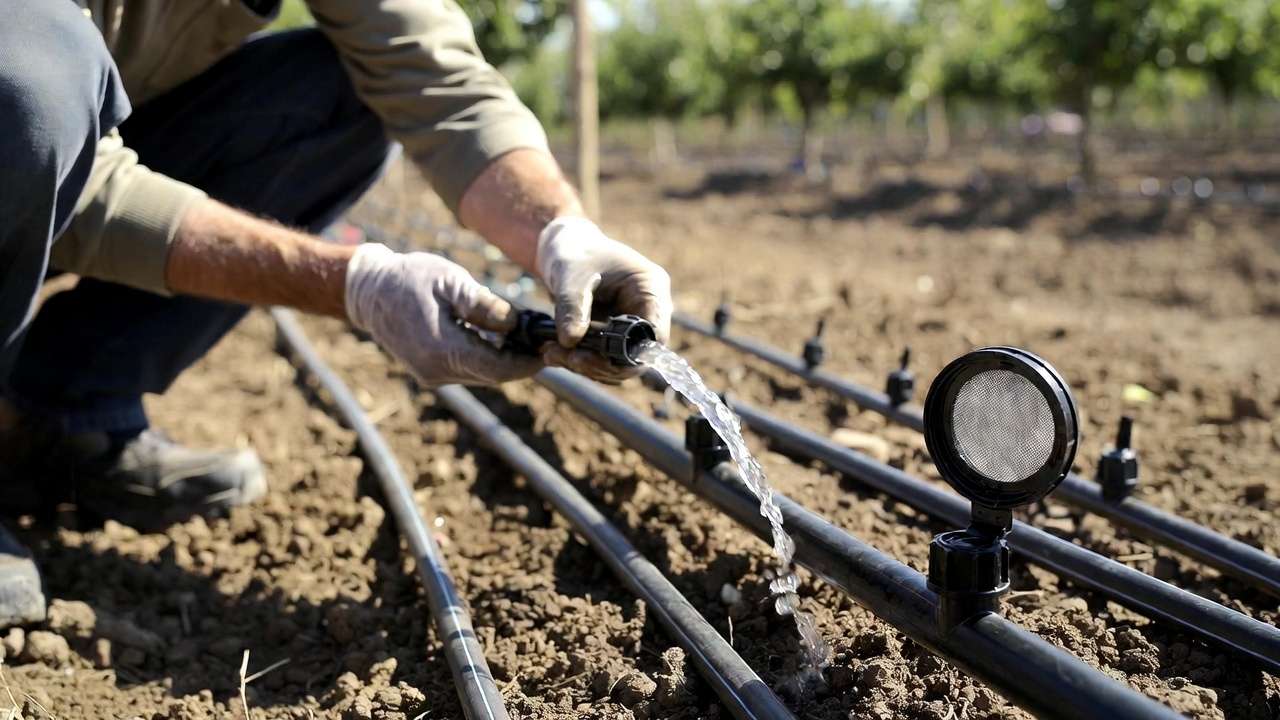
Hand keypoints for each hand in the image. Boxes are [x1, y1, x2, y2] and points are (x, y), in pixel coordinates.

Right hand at [345, 244, 541, 385]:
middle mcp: (437, 371)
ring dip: (507, 361)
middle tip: (548, 344)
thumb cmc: (411, 278)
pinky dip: (489, 358)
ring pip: (483, 375)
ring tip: (530, 339)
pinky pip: (468, 371)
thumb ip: (484, 305)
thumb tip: (516, 324)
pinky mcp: (430, 373)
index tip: (551, 350)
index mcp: (442, 349)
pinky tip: (504, 341)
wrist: (370, 292)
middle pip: (494, 375)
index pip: (498, 368)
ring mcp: (432, 375)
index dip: (528, 362)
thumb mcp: (450, 282)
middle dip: (523, 361)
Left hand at [535, 217, 671, 380]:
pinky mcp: (615, 335)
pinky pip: (604, 359)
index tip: (593, 357)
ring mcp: (632, 324)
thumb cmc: (574, 252)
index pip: (655, 336)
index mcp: (651, 289)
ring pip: (619, 363)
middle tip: (568, 359)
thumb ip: (572, 307)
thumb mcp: (570, 276)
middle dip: (602, 364)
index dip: (630, 355)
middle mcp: (648, 310)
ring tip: (552, 354)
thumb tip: (570, 342)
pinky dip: (580, 360)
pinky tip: (553, 353)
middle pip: (638, 356)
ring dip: (587, 366)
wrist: (565, 248)